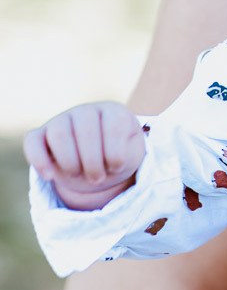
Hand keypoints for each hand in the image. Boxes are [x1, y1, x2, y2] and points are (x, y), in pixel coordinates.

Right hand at [24, 102, 144, 210]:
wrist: (99, 162)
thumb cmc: (118, 155)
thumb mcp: (131, 155)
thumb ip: (125, 154)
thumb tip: (110, 162)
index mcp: (113, 112)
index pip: (115, 125)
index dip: (116, 152)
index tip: (116, 167)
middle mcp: (86, 111)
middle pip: (85, 130)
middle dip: (92, 162)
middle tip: (97, 178)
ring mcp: (61, 120)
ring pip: (59, 133)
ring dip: (69, 161)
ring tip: (78, 176)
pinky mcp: (40, 135)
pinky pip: (32, 141)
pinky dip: (39, 160)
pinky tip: (50, 176)